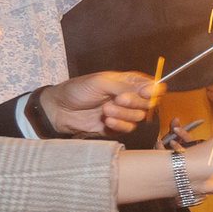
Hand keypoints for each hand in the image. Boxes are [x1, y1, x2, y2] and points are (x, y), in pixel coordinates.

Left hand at [38, 71, 160, 138]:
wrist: (59, 109)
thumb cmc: (77, 90)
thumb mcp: (102, 82)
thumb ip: (127, 86)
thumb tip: (151, 87)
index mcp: (128, 83)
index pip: (152, 86)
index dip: (153, 90)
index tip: (146, 92)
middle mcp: (129, 98)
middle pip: (148, 103)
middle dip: (135, 102)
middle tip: (120, 98)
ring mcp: (123, 113)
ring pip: (138, 117)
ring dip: (123, 114)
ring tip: (106, 109)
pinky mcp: (116, 128)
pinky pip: (128, 129)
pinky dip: (119, 125)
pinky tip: (106, 120)